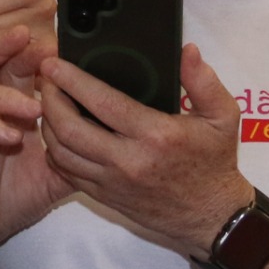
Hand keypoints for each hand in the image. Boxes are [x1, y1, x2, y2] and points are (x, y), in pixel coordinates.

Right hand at [0, 25, 70, 258]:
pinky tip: (12, 137)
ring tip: (35, 109)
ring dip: (6, 95)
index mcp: (13, 104)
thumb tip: (118, 131)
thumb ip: (82, 147)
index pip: (15, 61)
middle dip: (8, 46)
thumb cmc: (19, 192)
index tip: (58, 41)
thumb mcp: (61, 169)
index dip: (32, 47)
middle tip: (35, 43)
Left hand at [37, 43, 246, 257]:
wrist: (211, 217)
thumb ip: (204, 81)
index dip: (73, 81)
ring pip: (62, 153)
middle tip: (45, 80)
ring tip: (47, 102)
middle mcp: (128, 160)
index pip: (103, 104)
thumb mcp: (223, 117)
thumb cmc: (215, 163)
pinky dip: (55, 150)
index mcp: (155, 136)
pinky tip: (57, 132)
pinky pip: (68, 173)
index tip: (55, 63)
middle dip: (50, 99)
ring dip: (48, 125)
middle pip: (70, 129)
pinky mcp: (106, 196)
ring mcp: (113, 182)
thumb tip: (187, 51)